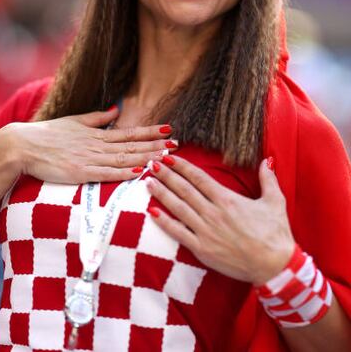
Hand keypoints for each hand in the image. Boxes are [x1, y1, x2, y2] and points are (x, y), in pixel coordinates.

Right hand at [1, 107, 176, 183]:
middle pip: (133, 146)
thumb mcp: (75, 121)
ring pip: (125, 158)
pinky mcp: (81, 173)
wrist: (24, 145)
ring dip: (147, 157)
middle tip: (178, 144)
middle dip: (156, 145)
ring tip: (167, 157)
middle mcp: (98, 146)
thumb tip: (116, 110)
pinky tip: (141, 171)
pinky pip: (107, 174)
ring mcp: (91, 159)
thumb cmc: (48, 135)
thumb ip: (97, 117)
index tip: (169, 129)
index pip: (130, 132)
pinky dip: (125, 173)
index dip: (151, 132)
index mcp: (97, 134)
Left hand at [145, 156, 294, 284]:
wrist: (274, 267)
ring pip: (178, 208)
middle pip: (184, 190)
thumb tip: (267, 160)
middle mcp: (213, 213)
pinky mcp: (202, 250)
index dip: (182, 166)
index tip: (169, 157)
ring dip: (162, 194)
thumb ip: (268, 179)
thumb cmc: (275, 234)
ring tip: (148, 182)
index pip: (199, 178)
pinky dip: (164, 223)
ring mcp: (205, 232)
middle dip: (166, 175)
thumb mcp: (275, 202)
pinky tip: (152, 212)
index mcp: (227, 200)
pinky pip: (178, 234)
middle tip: (152, 163)